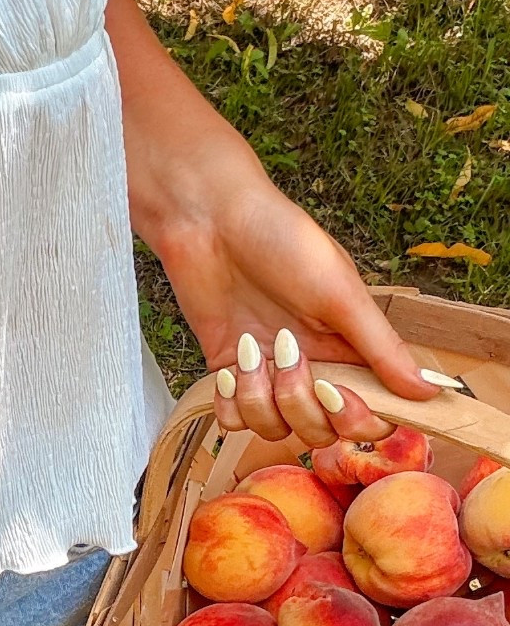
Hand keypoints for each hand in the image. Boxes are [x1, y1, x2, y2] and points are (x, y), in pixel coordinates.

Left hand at [106, 0, 460, 445]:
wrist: (195, 201)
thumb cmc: (271, 228)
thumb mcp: (335, 286)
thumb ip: (378, 343)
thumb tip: (429, 395)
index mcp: (346, 331)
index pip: (368, 404)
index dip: (360, 418)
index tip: (353, 410)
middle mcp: (307, 348)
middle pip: (321, 423)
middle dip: (310, 407)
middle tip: (294, 368)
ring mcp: (261, 357)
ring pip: (274, 424)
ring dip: (267, 401)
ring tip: (257, 355)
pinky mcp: (217, 359)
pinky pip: (234, 413)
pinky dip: (233, 405)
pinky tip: (230, 374)